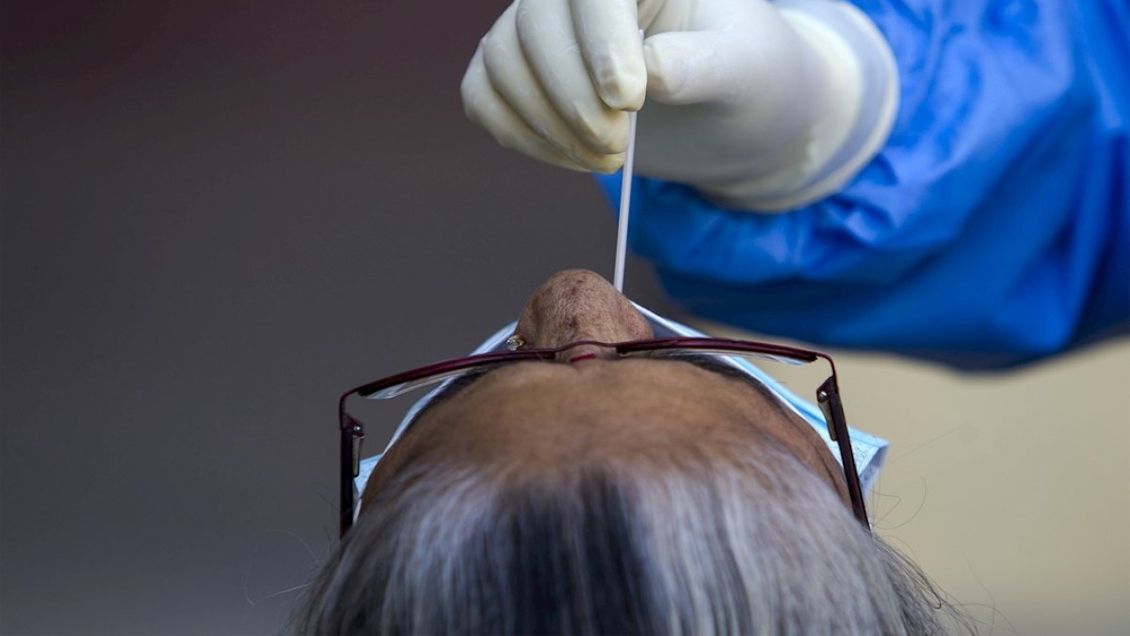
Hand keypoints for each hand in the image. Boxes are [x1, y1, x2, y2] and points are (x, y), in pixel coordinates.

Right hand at [461, 0, 897, 209]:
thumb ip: (699, 65)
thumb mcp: (745, 70)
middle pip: (535, 25)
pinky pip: (483, 95)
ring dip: (545, 124)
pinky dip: (517, 134)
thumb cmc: (748, 79)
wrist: (732, 116)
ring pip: (502, 62)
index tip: (627, 101)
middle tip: (617, 149)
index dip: (599, 40)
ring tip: (605, 159)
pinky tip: (569, 156)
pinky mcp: (521, 74)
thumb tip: (646, 70)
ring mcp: (543, 29)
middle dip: (572, 98)